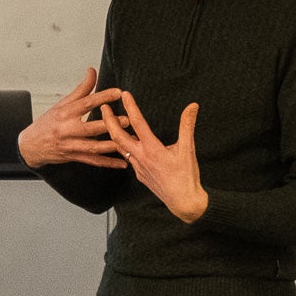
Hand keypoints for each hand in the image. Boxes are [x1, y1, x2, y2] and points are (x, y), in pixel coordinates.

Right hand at [17, 69, 127, 168]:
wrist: (30, 146)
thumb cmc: (48, 123)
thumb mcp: (62, 104)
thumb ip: (81, 89)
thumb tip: (92, 71)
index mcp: (65, 113)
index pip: (86, 103)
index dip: (102, 97)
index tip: (118, 92)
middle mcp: (67, 129)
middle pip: (91, 127)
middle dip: (110, 124)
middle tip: (127, 119)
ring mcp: (70, 145)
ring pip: (94, 147)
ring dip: (112, 145)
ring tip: (128, 141)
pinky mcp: (73, 157)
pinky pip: (93, 161)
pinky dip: (108, 163)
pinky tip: (122, 163)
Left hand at [102, 93, 207, 222]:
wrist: (183, 201)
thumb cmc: (186, 175)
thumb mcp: (188, 148)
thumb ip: (187, 126)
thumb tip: (192, 106)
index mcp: (152, 149)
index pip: (138, 123)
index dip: (131, 107)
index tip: (124, 94)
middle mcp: (140, 157)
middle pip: (118, 136)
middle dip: (108, 120)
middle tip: (103, 107)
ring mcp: (137, 167)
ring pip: (120, 148)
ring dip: (113, 134)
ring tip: (107, 122)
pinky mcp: (139, 174)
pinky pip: (126, 158)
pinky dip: (122, 147)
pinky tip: (122, 143)